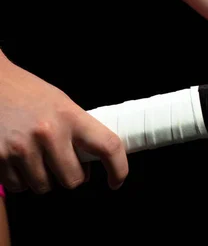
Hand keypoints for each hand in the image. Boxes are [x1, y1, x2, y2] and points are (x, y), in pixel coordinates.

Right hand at [0, 54, 127, 193]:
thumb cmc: (29, 93)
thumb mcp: (61, 103)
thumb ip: (78, 129)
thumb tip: (94, 159)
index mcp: (70, 116)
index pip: (108, 147)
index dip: (118, 169)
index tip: (116, 181)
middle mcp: (48, 133)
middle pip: (73, 179)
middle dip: (73, 176)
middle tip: (66, 163)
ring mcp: (21, 148)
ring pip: (45, 186)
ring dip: (46, 178)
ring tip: (39, 158)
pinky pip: (18, 186)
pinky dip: (22, 179)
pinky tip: (20, 161)